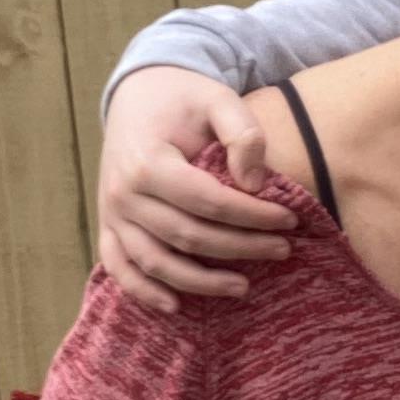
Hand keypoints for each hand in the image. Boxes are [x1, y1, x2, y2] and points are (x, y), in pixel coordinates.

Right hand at [98, 66, 293, 314]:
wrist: (138, 93)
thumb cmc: (184, 99)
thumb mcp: (218, 99)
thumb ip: (242, 133)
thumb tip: (255, 184)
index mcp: (148, 161)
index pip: (209, 202)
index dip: (253, 216)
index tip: (290, 220)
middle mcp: (123, 193)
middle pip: (188, 236)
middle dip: (240, 247)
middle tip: (283, 250)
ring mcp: (112, 213)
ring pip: (156, 262)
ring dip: (200, 282)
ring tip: (244, 287)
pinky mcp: (108, 225)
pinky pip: (120, 268)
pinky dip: (144, 292)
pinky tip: (177, 306)